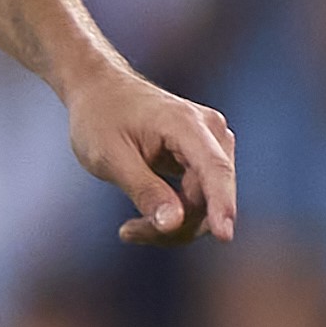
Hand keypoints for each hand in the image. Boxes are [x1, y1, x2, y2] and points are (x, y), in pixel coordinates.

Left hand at [68, 71, 237, 246]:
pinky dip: (174, 215)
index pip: (214, 169)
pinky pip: (200, 200)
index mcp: (186, 124)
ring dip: (173, 225)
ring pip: (206, 204)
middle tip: (128, 233)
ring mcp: (212, 144)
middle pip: (209, 196)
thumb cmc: (100, 118)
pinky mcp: (205, 158)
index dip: (221, 204)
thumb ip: (144, 190)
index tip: (224, 236)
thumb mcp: (111, 157)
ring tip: (129, 229)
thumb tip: (175, 223)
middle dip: (175, 225)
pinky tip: (140, 223)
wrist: (100, 90)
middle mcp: (211, 131)